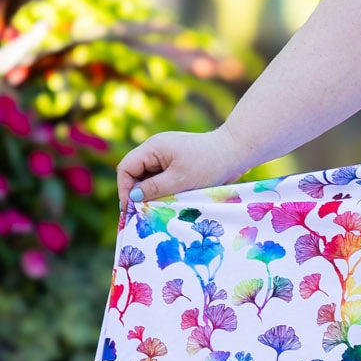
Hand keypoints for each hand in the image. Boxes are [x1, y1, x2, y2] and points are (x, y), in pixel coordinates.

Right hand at [114, 125, 246, 214]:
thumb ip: (154, 189)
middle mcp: (156, 148)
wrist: (236, 152)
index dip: (124, 189)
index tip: (130, 209)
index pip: (126, 168)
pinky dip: (161, 189)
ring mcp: (166, 154)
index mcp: (153, 147)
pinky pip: (161, 177)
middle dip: (136, 193)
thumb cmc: (209, 164)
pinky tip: (167, 202)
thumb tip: (132, 198)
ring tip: (154, 210)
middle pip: (135, 172)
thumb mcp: (180, 180)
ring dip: (150, 193)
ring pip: (148, 176)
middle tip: (141, 214)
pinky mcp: (176, 161)